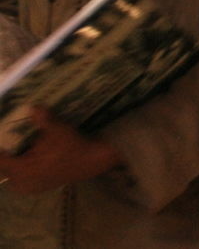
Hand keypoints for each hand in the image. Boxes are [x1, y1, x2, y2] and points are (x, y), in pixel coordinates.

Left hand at [0, 108, 119, 193]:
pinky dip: (20, 172)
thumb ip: (42, 120)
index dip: (1, 149)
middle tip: (11, 144)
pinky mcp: (37, 188)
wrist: (91, 161)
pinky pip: (20, 181)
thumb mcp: (57, 129)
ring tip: (20, 152)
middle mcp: (22, 181)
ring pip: (11, 177)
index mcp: (22, 169)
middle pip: (4, 170)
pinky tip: (29, 161)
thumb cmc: (72, 146)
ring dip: (13, 165)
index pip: (0, 161)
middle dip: (7, 157)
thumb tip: (32, 107)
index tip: (4, 138)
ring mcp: (30, 187)